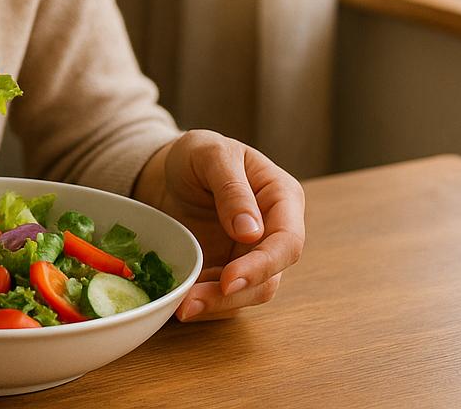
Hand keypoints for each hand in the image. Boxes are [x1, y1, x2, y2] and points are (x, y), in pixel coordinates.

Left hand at [137, 129, 305, 322]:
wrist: (173, 171)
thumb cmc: (198, 154)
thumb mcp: (210, 154)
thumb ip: (231, 187)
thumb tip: (252, 233)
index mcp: (282, 198)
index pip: (287, 241)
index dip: (262, 265)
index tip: (228, 278)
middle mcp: (274, 233)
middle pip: (269, 277)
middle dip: (232, 294)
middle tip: (192, 303)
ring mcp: (252, 256)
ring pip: (247, 294)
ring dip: (216, 305)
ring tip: (181, 307)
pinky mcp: (229, 271)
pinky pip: (224, 297)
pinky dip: (204, 304)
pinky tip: (178, 302)